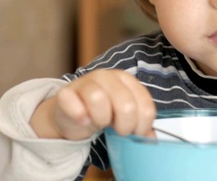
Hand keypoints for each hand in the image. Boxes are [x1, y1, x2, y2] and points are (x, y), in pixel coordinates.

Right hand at [30, 69, 155, 140]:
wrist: (69, 114)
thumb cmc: (101, 113)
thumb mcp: (122, 116)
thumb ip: (138, 124)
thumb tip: (151, 140)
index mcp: (125, 79)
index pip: (145, 104)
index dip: (143, 125)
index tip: (135, 132)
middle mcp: (106, 76)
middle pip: (126, 104)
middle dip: (125, 125)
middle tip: (118, 130)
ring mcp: (85, 82)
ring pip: (99, 99)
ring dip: (102, 119)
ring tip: (100, 123)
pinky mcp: (65, 93)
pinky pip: (73, 103)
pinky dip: (80, 115)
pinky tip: (83, 121)